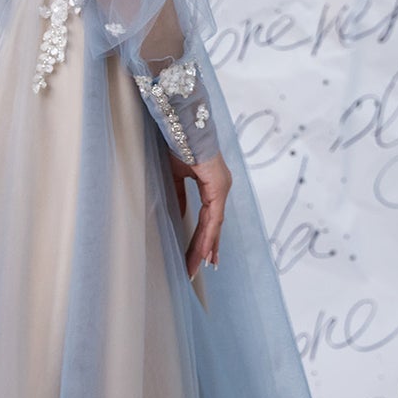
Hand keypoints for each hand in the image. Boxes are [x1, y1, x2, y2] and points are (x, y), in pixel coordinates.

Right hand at [167, 151, 228, 276]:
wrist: (182, 127)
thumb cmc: (178, 145)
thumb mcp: (176, 176)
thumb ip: (179, 196)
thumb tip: (180, 216)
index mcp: (212, 184)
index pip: (208, 218)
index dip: (202, 238)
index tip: (197, 256)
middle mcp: (220, 187)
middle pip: (212, 225)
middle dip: (203, 249)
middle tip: (194, 270)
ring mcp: (221, 187)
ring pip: (214, 225)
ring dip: (205, 247)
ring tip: (196, 267)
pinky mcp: (218, 187)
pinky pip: (213, 217)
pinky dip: (208, 236)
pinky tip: (203, 252)